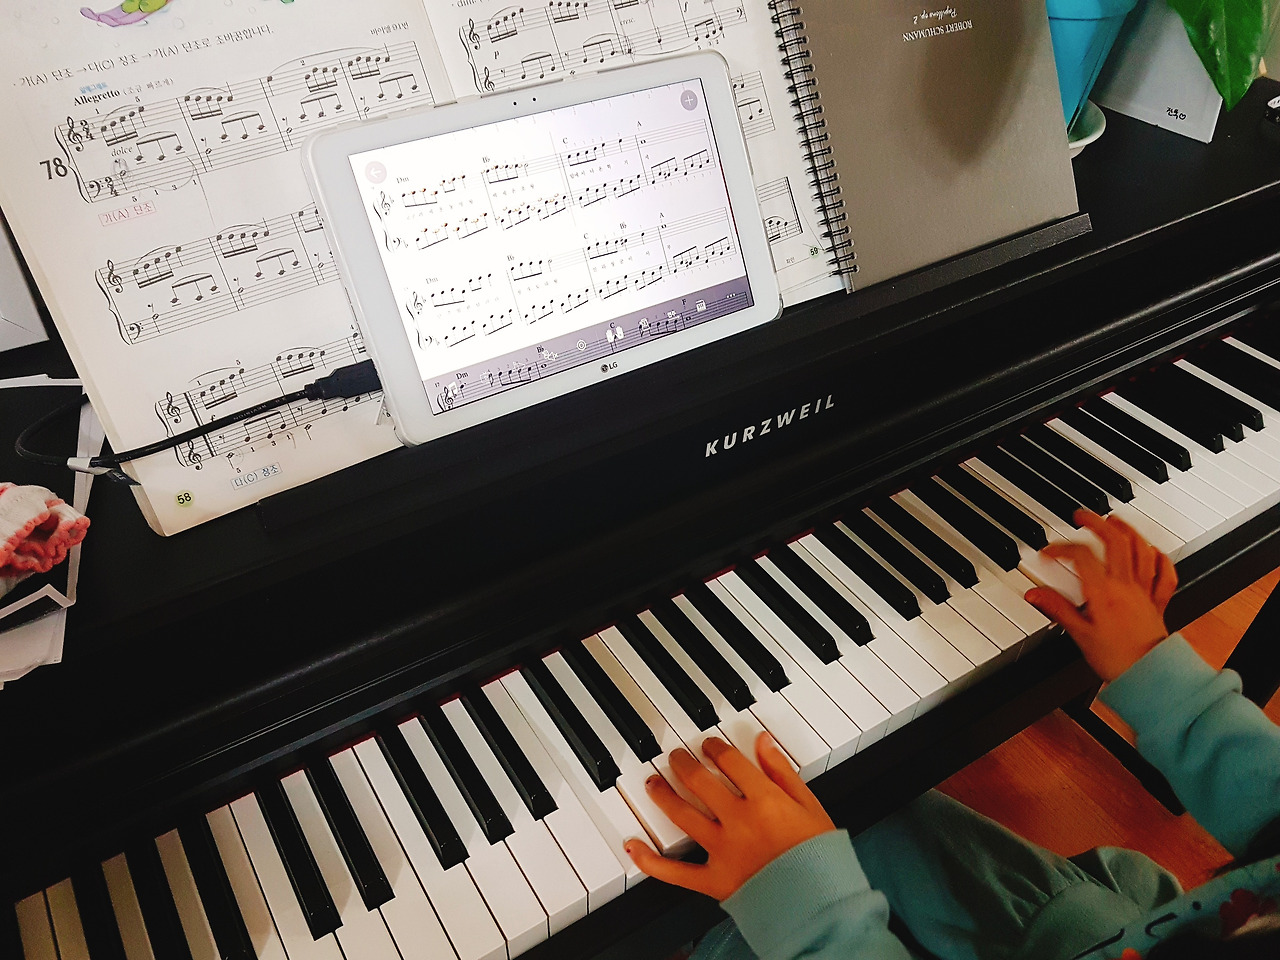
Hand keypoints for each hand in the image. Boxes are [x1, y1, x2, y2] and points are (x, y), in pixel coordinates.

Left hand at [625, 733, 835, 900]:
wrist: (820, 904)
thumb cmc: (820, 858)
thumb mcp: (811, 806)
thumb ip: (784, 772)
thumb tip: (763, 742)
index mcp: (765, 800)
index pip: (730, 762)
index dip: (715, 748)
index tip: (709, 745)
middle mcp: (739, 820)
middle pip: (700, 781)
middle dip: (683, 763)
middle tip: (676, 756)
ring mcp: (722, 850)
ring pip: (682, 814)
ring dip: (663, 794)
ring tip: (653, 782)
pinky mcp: (713, 881)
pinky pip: (674, 871)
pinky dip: (650, 859)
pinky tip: (633, 845)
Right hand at [1025, 509, 1175, 679]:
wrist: (1150, 676)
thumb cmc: (1116, 659)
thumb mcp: (1079, 634)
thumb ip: (1057, 609)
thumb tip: (1033, 593)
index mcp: (1103, 592)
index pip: (1081, 556)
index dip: (1061, 548)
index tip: (1047, 552)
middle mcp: (1126, 585)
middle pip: (1115, 541)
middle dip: (1097, 523)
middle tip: (1082, 516)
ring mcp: (1144, 591)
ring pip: (1141, 550)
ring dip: (1128, 531)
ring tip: (1115, 521)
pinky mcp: (1158, 602)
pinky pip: (1165, 574)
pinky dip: (1159, 558)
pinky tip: (1152, 550)